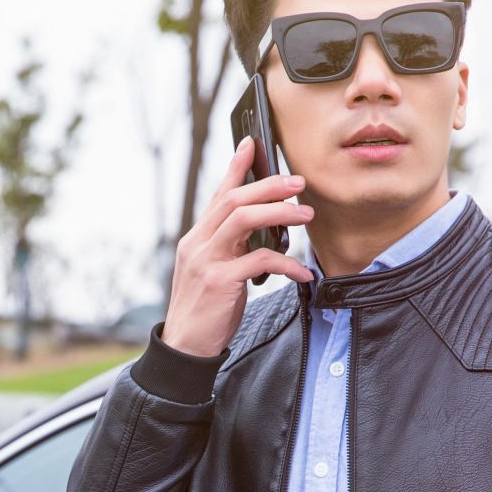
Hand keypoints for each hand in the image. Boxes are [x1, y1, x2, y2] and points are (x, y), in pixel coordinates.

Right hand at [161, 137, 316, 357]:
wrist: (185, 347)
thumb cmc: (205, 310)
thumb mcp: (213, 272)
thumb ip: (231, 248)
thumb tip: (264, 228)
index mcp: (196, 238)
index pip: (218, 194)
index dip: (236, 167)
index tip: (252, 144)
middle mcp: (197, 243)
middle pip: (233, 200)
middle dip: (268, 185)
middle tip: (298, 182)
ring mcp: (206, 261)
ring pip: (243, 220)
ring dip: (279, 212)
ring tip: (306, 214)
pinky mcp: (219, 282)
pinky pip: (260, 261)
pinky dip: (286, 262)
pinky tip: (302, 272)